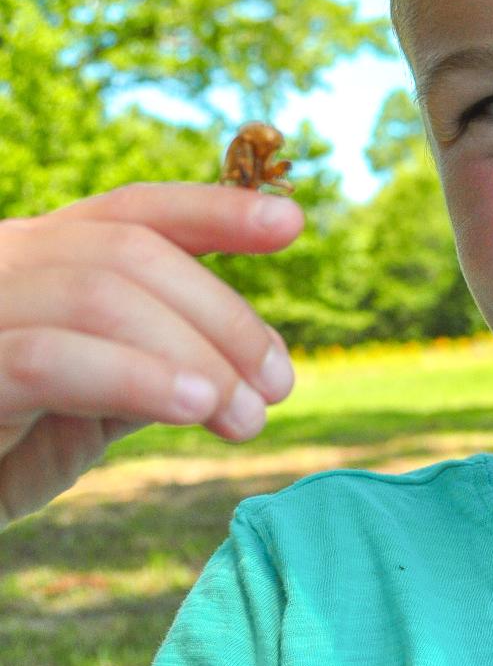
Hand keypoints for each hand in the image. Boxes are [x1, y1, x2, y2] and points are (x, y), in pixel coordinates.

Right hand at [0, 182, 304, 527]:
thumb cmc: (1, 455)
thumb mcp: (93, 404)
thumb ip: (151, 364)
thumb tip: (243, 357)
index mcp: (37, 259)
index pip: (131, 213)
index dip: (213, 210)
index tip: (290, 224)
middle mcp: (0, 263)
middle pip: (131, 251)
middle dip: (223, 315)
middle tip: (277, 386)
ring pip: (100, 293)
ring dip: (195, 355)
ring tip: (246, 416)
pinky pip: (53, 357)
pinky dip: (138, 378)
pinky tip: (194, 407)